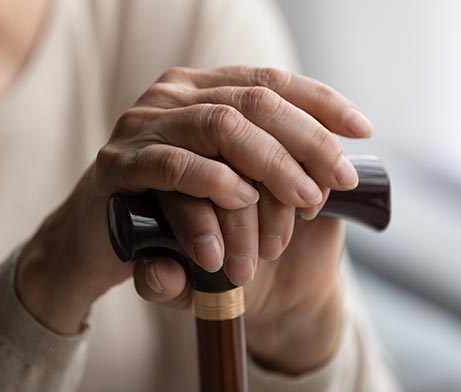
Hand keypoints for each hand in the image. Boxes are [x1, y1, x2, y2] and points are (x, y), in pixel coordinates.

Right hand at [16, 66, 371, 339]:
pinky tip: (242, 207)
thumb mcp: (226, 181)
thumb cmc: (171, 211)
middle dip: (307, 140)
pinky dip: (215, 187)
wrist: (98, 241)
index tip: (362, 130)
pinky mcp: (119, 166)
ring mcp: (142, 126)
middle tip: (336, 181)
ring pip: (221, 127)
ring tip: (303, 204)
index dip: (320, 102)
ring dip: (272, 167)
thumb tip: (334, 167)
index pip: (269, 81)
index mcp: (200, 89)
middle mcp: (171, 96)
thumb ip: (265, 163)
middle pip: (255, 101)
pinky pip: (174, 167)